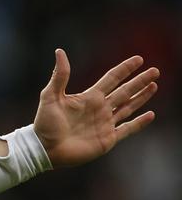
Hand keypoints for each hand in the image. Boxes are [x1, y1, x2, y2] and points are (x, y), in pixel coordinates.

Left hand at [34, 48, 159, 167]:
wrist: (45, 148)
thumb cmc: (45, 123)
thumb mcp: (50, 96)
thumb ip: (60, 75)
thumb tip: (60, 51)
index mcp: (89, 97)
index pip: (112, 79)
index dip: (125, 69)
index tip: (138, 59)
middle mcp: (100, 109)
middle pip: (125, 91)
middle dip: (140, 81)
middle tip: (155, 71)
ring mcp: (105, 124)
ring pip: (128, 107)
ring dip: (142, 97)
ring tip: (154, 86)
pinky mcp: (107, 139)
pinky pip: (127, 129)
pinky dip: (139, 123)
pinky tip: (150, 115)